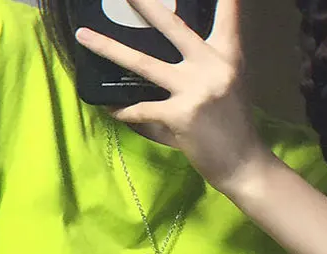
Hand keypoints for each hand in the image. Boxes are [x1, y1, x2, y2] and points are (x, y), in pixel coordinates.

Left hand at [75, 0, 271, 192]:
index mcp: (227, 55)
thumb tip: (168, 56)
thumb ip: (205, 64)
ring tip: (84, 36)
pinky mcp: (180, 115)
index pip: (227, 13)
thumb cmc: (233, 126)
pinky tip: (111, 108)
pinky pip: (141, 109)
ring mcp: (195, 89)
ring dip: (109, 48)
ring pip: (143, 62)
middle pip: (172, 25)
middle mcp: (211, 65)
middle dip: (145, 3)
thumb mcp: (229, 85)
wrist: (242, 164)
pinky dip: (124, 110)